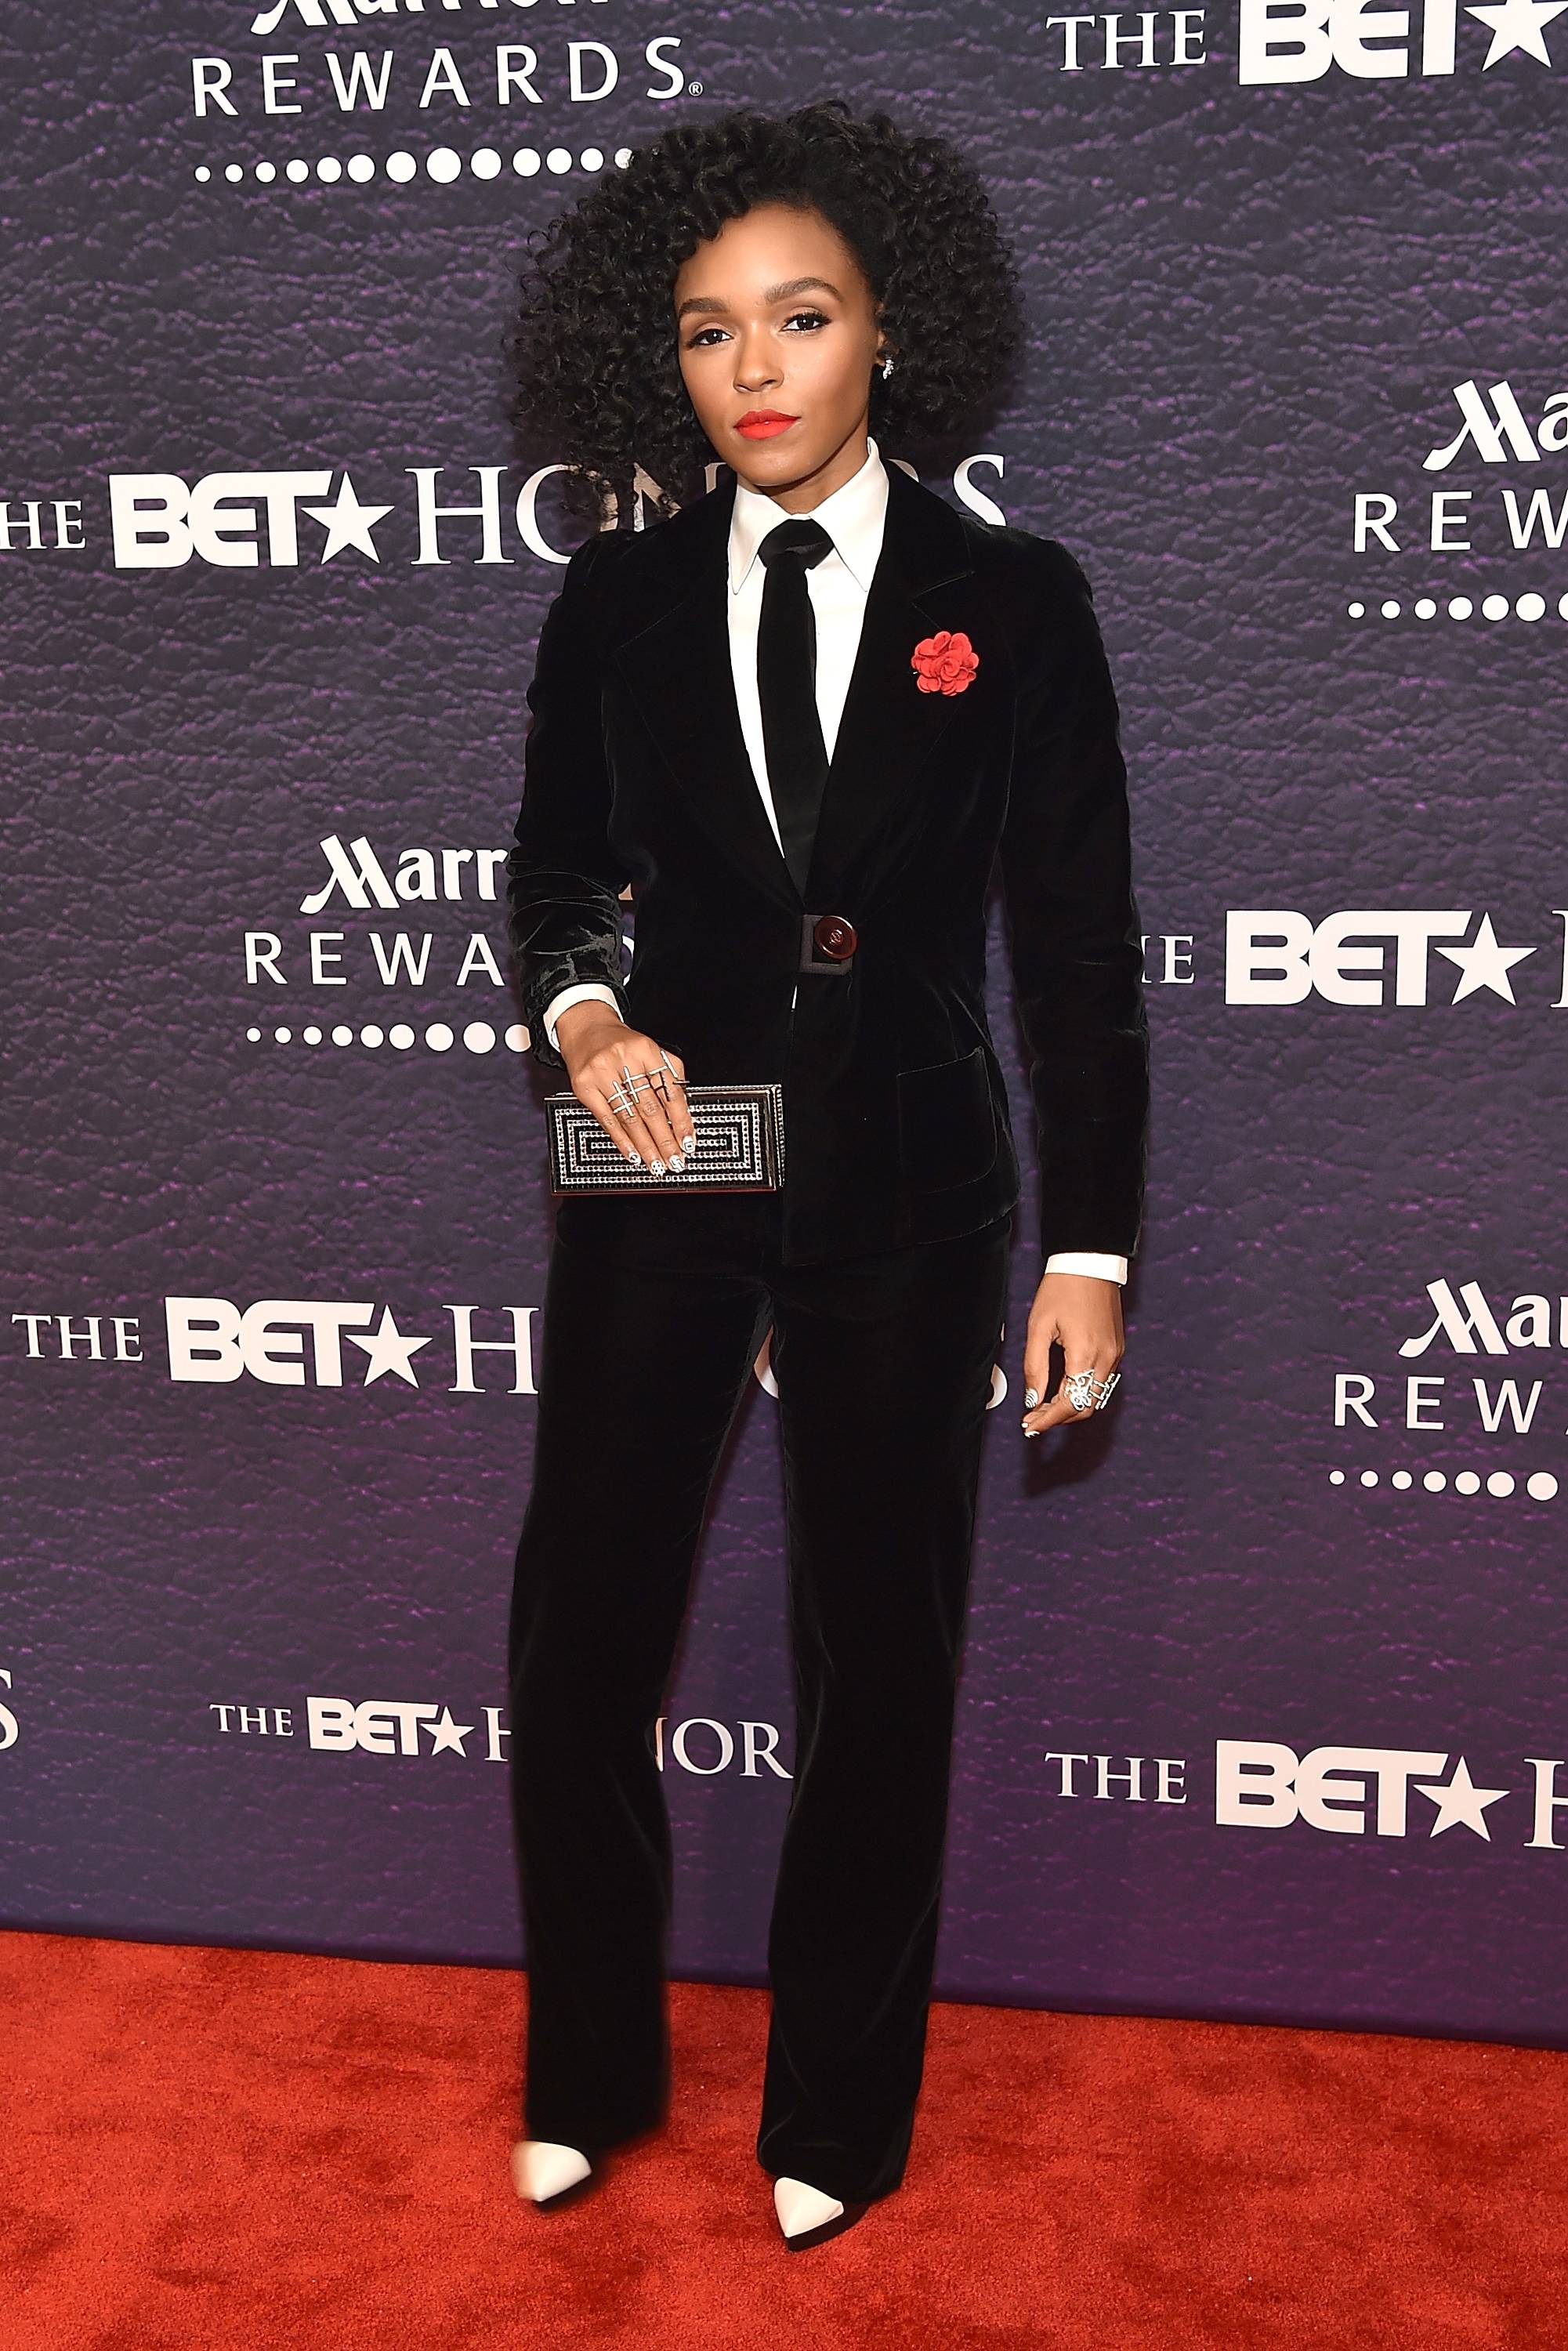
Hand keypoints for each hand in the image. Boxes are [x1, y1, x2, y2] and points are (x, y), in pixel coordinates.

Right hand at [554, 1002, 692, 1177]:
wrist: (585, 1028)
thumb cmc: (622, 1044)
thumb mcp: (651, 1050)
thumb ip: (670, 1075)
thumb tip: (683, 1113)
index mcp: (646, 1050)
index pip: (669, 1091)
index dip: (681, 1120)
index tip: (688, 1142)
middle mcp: (624, 1060)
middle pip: (650, 1108)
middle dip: (665, 1140)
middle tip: (675, 1161)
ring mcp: (602, 1073)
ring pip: (629, 1117)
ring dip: (645, 1145)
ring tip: (656, 1163)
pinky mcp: (584, 1087)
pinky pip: (607, 1119)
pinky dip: (621, 1140)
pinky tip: (632, 1154)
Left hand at [1019, 1270, 1124, 1436]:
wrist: (1090, 1262)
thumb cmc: (1063, 1288)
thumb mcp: (1039, 1327)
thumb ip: (1035, 1366)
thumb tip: (1033, 1399)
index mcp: (1086, 1354)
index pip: (1069, 1404)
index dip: (1047, 1420)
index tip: (1030, 1427)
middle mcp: (1107, 1359)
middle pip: (1086, 1407)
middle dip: (1059, 1418)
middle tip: (1032, 1418)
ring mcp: (1115, 1354)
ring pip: (1095, 1397)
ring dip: (1070, 1406)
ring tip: (1042, 1405)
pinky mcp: (1116, 1348)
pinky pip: (1100, 1380)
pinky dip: (1081, 1391)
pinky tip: (1061, 1388)